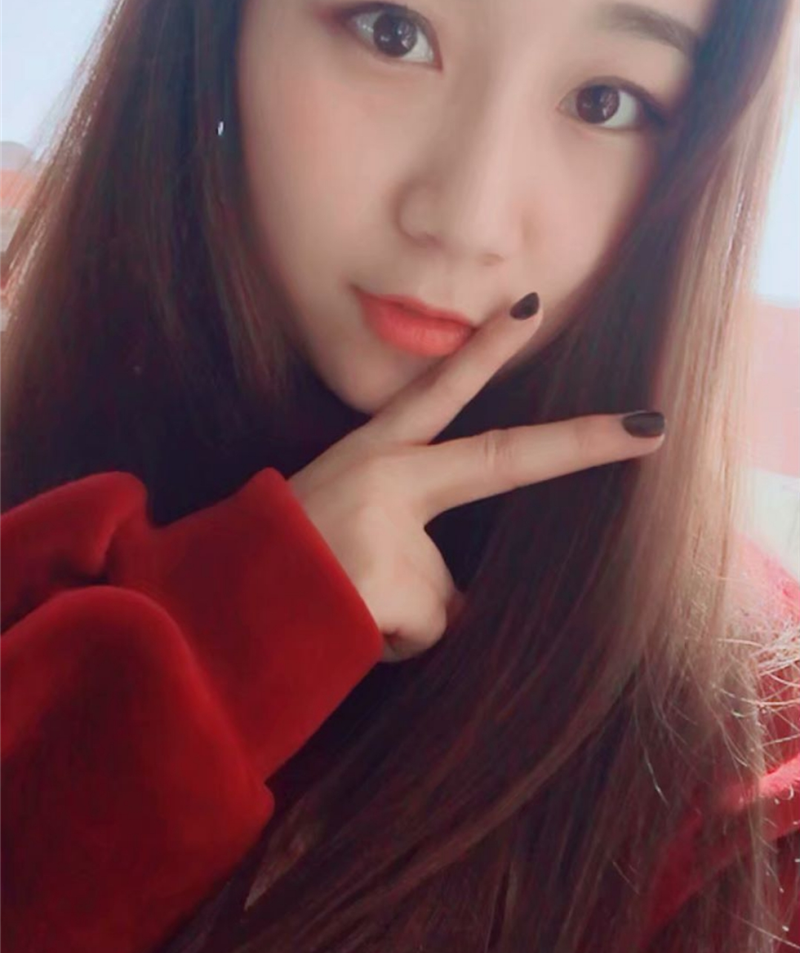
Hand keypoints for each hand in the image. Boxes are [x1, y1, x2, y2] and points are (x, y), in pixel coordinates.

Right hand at [287, 297, 665, 662]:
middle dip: (586, 442)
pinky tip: (347, 629)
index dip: (485, 351)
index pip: (436, 391)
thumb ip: (409, 535)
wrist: (215, 610)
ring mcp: (393, 531)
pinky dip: (393, 644)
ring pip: (446, 594)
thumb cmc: (276, 564)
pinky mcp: (396, 587)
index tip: (530, 308)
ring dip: (406, 614)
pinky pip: (427, 633)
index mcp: (370, 456)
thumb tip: (458, 595)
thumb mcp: (338, 524)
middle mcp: (387, 480)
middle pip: (504, 459)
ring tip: (342, 607)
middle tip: (656, 427)